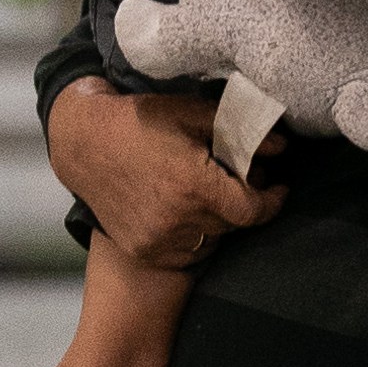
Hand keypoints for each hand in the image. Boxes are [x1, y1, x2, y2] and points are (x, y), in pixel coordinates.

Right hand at [46, 78, 283, 268]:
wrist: (85, 144)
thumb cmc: (141, 122)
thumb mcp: (192, 115)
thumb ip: (241, 132)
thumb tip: (282, 146)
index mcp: (194, 186)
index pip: (252, 211)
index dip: (272, 201)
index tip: (279, 188)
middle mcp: (177, 219)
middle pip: (232, 222)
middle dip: (242, 202)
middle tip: (238, 179)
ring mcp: (157, 240)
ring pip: (210, 239)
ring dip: (217, 219)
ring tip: (207, 192)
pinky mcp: (142, 250)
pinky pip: (185, 251)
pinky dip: (192, 234)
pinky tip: (183, 208)